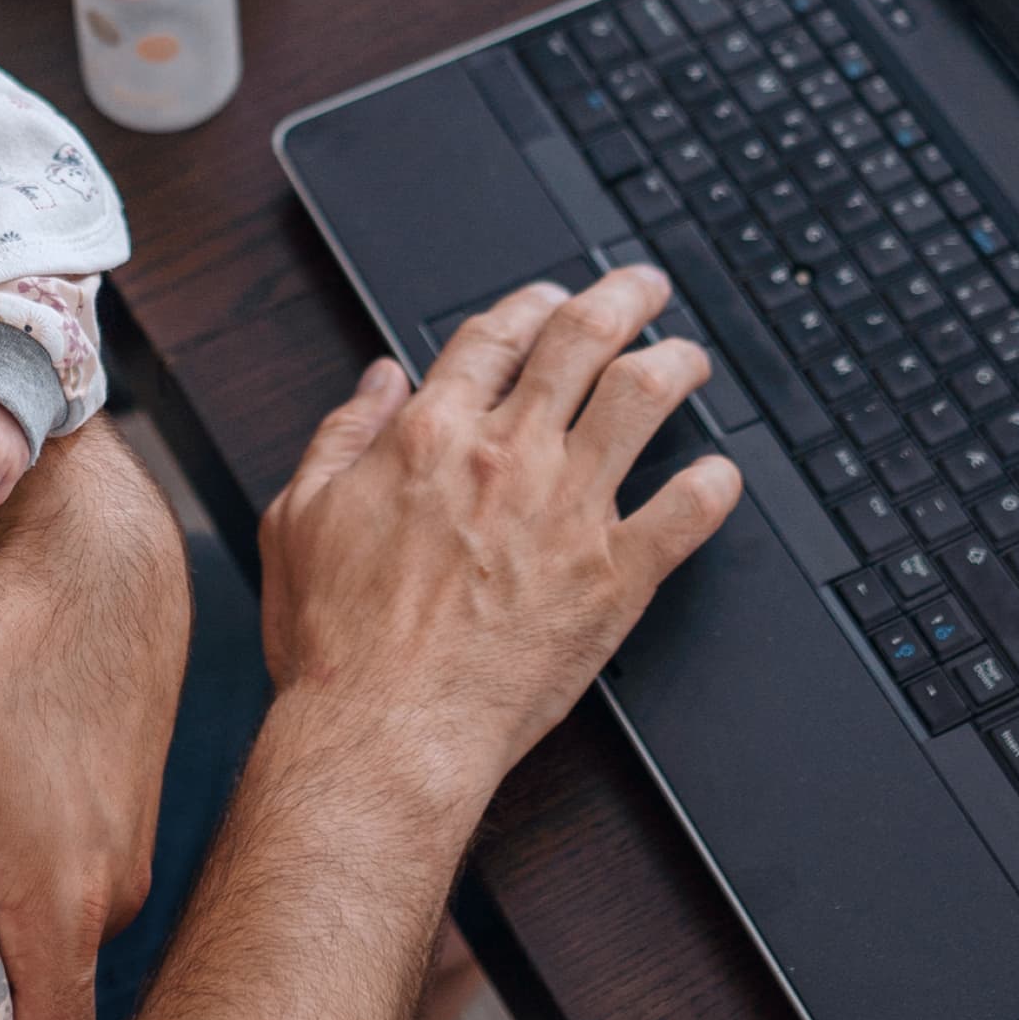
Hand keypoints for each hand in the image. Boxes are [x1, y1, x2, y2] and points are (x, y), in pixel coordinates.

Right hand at [256, 269, 741, 813]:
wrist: (385, 731)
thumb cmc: (337, 643)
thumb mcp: (297, 517)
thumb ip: (341, 436)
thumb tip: (378, 379)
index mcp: (431, 435)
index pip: (496, 335)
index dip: (528, 304)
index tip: (546, 298)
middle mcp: (508, 455)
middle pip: (582, 338)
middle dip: (622, 298)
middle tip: (645, 288)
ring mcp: (568, 511)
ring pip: (643, 397)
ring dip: (675, 362)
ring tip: (689, 356)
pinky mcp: (614, 576)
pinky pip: (687, 511)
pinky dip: (713, 485)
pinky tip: (720, 475)